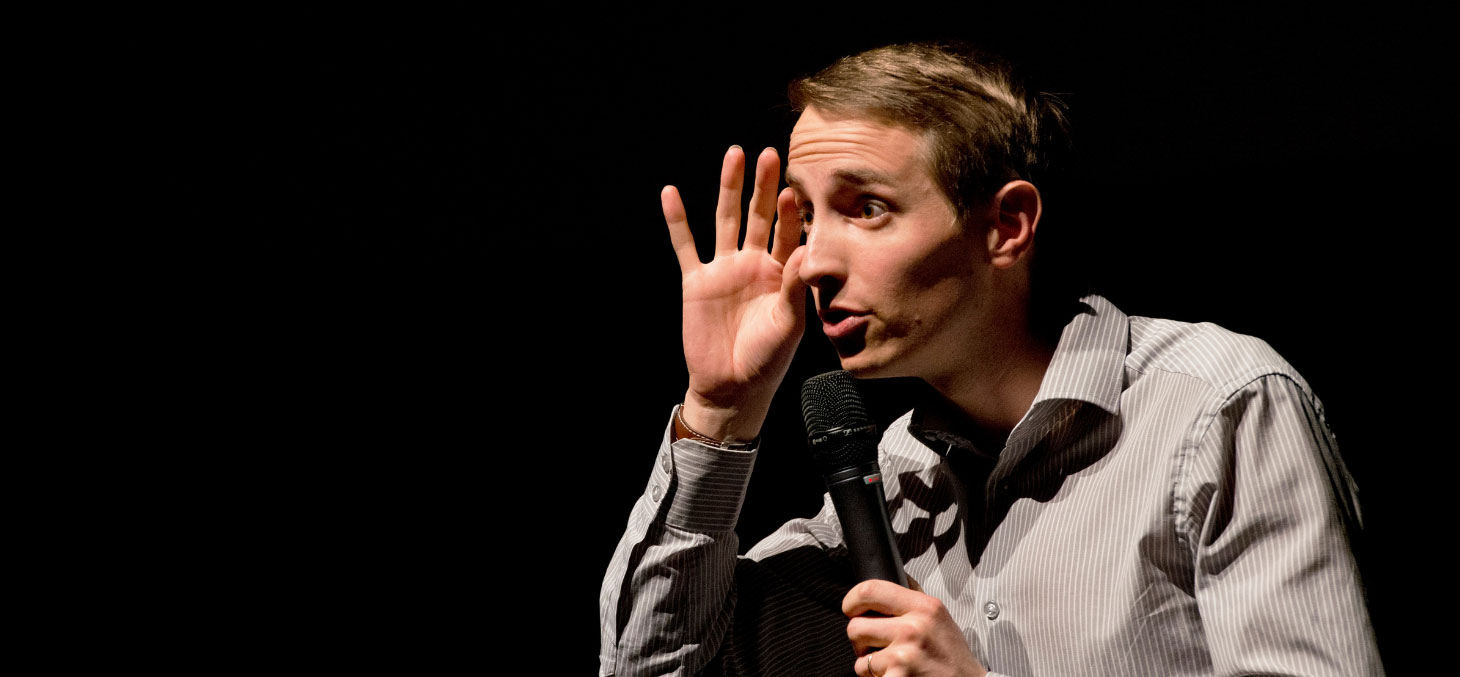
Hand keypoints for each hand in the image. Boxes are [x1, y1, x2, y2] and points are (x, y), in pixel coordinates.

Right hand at [664, 146, 805, 441]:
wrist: (732, 387)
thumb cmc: (767, 359)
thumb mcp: (789, 324)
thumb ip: (795, 286)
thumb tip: (805, 250)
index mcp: (780, 273)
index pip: (787, 233)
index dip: (790, 212)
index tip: (795, 189)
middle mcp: (753, 264)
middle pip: (758, 215)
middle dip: (763, 185)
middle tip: (770, 154)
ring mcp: (724, 270)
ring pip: (725, 220)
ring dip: (729, 188)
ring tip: (734, 155)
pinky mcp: (696, 281)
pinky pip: (685, 246)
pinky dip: (677, 220)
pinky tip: (671, 193)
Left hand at [843, 577, 987, 676]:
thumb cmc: (950, 653)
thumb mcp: (938, 615)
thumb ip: (912, 594)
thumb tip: (888, 570)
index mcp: (924, 607)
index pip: (869, 590)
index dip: (851, 600)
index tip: (851, 608)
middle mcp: (914, 628)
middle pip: (856, 626)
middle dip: (860, 639)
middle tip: (876, 645)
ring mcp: (905, 655)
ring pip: (860, 658)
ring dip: (869, 663)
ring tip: (891, 663)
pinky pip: (867, 676)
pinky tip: (896, 675)